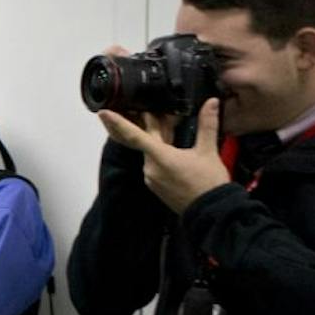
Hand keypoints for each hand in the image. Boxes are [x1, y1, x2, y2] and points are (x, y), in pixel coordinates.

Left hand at [97, 99, 229, 213]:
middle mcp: (150, 168)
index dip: (117, 123)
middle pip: (145, 142)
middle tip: (154, 113)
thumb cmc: (208, 184)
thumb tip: (211, 103)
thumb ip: (207, 124)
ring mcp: (151, 179)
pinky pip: (154, 165)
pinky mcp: (155, 186)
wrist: (210, 211)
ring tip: (171, 130)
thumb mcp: (208, 150)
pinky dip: (160, 155)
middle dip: (151, 127)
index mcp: (160, 157)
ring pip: (150, 153)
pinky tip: (173, 151)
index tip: (104, 114)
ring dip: (158, 142)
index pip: (133, 136)